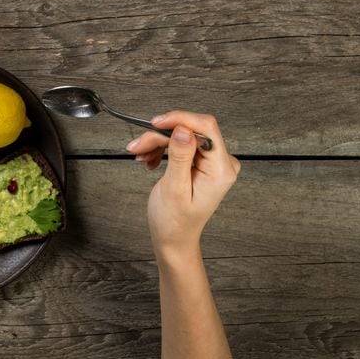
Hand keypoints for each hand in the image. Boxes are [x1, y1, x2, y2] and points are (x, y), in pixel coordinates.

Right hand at [126, 111, 239, 259]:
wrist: (173, 238)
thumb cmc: (174, 221)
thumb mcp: (174, 189)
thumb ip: (180, 157)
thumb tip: (183, 130)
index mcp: (221, 170)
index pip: (206, 128)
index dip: (180, 120)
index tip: (155, 123)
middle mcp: (221, 163)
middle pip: (191, 130)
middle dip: (161, 135)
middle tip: (138, 145)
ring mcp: (212, 162)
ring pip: (181, 135)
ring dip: (157, 142)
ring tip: (140, 154)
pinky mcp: (201, 162)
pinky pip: (180, 143)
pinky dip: (161, 148)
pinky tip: (149, 159)